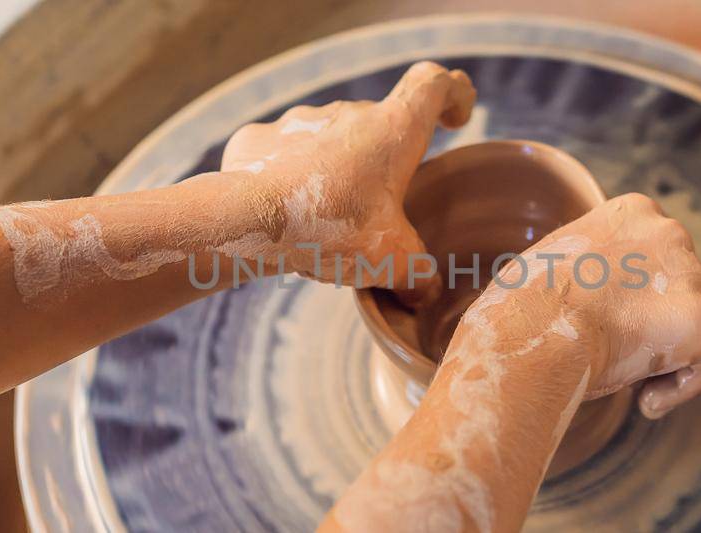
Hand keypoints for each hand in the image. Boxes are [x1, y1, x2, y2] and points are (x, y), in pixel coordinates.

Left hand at [217, 61, 474, 298]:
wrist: (247, 222)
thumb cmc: (329, 230)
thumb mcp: (392, 260)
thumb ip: (419, 273)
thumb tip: (425, 290)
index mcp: (391, 131)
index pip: (434, 84)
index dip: (452, 95)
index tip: (452, 121)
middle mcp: (348, 114)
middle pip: (379, 123)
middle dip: (383, 160)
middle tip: (377, 210)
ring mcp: (299, 121)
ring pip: (329, 140)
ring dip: (334, 169)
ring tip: (324, 218)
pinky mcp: (259, 139)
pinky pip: (282, 152)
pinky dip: (288, 176)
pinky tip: (283, 210)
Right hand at [456, 193, 700, 418]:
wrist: (530, 333)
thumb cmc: (521, 308)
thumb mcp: (550, 264)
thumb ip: (586, 268)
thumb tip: (585, 296)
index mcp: (630, 213)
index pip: (652, 255)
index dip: (634, 296)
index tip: (607, 323)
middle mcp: (668, 232)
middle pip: (680, 286)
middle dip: (655, 323)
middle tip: (617, 354)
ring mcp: (689, 274)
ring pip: (696, 324)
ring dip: (667, 355)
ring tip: (625, 381)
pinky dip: (681, 387)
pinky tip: (645, 402)